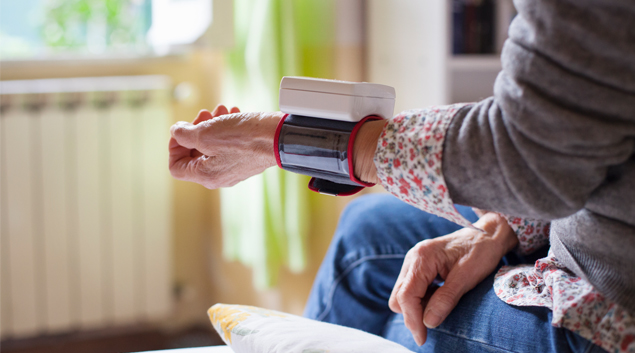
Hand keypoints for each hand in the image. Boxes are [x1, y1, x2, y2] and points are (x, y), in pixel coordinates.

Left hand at [169, 104, 283, 188]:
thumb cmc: (244, 137)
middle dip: (195, 130)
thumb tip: (177, 132)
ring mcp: (233, 169)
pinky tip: (233, 114)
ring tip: (221, 110)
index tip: (183, 129)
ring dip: (212, 125)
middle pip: (194, 154)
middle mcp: (219, 177)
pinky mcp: (245, 160)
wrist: (278, 136)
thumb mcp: (205, 132)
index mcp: (205, 176)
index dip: (174, 146)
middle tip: (204, 114)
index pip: (176, 167)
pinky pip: (228, 146)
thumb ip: (184, 134)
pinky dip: (226, 129)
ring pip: (212, 146)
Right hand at [388, 212, 518, 345]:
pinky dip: (421, 299)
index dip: (412, 319)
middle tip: (433, 325)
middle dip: (412, 314)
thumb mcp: (466, 277)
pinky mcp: (418, 266)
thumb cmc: (480, 252)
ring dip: (417, 307)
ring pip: (402, 294)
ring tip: (440, 306)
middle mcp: (413, 258)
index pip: (406, 295)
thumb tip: (428, 323)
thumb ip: (446, 299)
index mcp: (422, 258)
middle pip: (398, 296)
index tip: (422, 338)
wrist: (487, 234)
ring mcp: (414, 261)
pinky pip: (410, 288)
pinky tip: (438, 297)